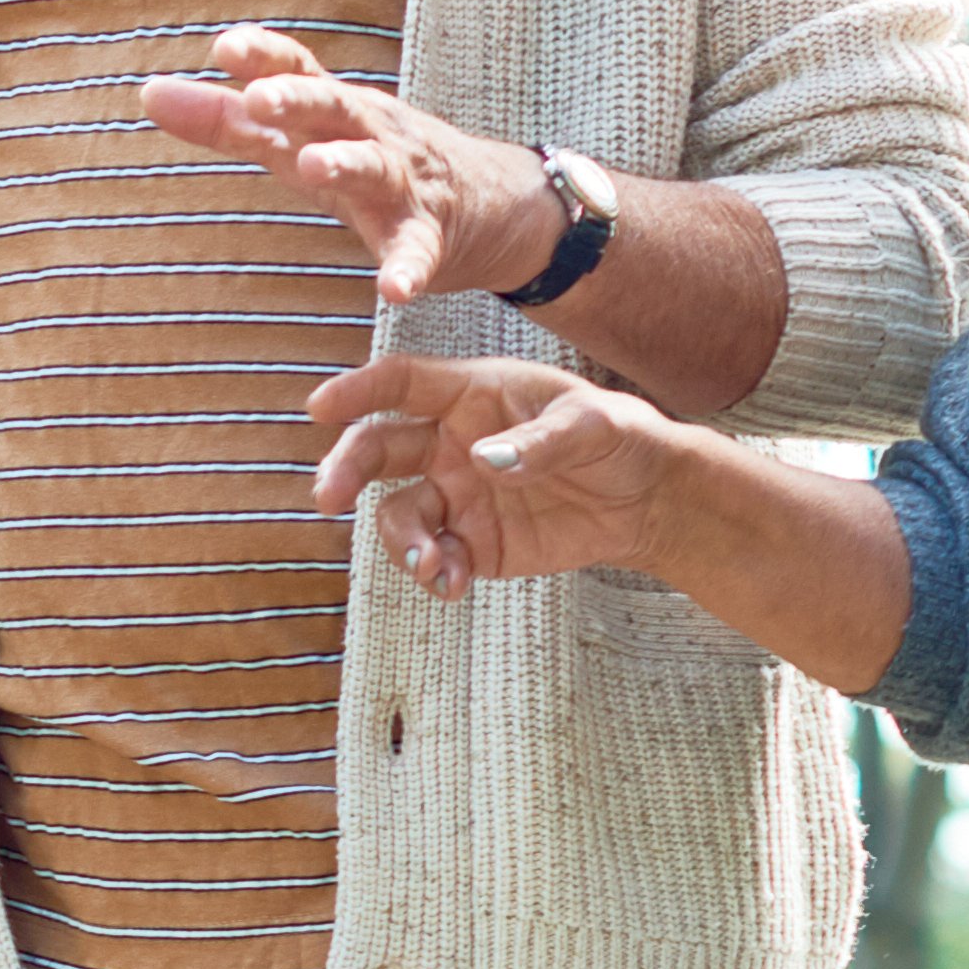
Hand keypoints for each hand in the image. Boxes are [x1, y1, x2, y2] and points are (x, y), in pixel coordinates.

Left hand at [144, 29, 559, 306]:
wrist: (489, 204)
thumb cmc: (371, 161)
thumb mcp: (298, 138)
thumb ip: (225, 120)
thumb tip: (150, 91)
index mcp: (335, 110)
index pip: (298, 70)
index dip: (264, 57)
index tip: (223, 48)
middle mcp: (371, 135)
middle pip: (334, 107)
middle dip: (298, 99)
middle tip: (259, 98)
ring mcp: (404, 185)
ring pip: (374, 168)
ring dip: (345, 164)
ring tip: (315, 166)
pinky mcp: (431, 237)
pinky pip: (418, 253)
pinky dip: (407, 270)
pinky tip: (392, 291)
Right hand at [298, 354, 691, 597]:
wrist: (647, 502)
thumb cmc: (621, 440)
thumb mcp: (595, 425)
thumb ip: (542, 440)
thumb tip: (485, 460)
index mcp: (472, 395)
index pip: (403, 383)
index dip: (359, 391)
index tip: (320, 408)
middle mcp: (451, 442)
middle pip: (378, 448)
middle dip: (346, 470)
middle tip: (329, 499)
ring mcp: (457, 495)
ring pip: (400, 512)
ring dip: (399, 539)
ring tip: (428, 564)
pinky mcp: (473, 543)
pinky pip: (434, 558)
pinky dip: (433, 573)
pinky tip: (452, 585)